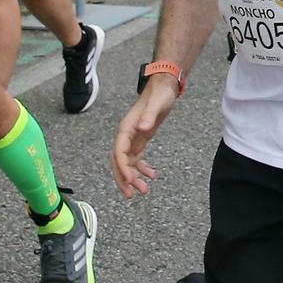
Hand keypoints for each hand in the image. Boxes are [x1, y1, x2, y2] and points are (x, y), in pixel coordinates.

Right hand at [110, 79, 178, 198]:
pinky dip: (141, 168)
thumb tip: (143, 128)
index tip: (131, 180)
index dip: (123, 168)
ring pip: (127, 163)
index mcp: (126, 129)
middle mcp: (126, 135)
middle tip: (132, 194)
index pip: (119, 152)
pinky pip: (136, 158)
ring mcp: (132, 138)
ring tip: (143, 190)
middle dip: (124, 179)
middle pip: (119, 162)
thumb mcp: (157, 104)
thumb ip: (149, 116)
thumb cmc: (159, 95)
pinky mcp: (140, 139)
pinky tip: (152, 175)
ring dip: (133, 177)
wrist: (163, 88)